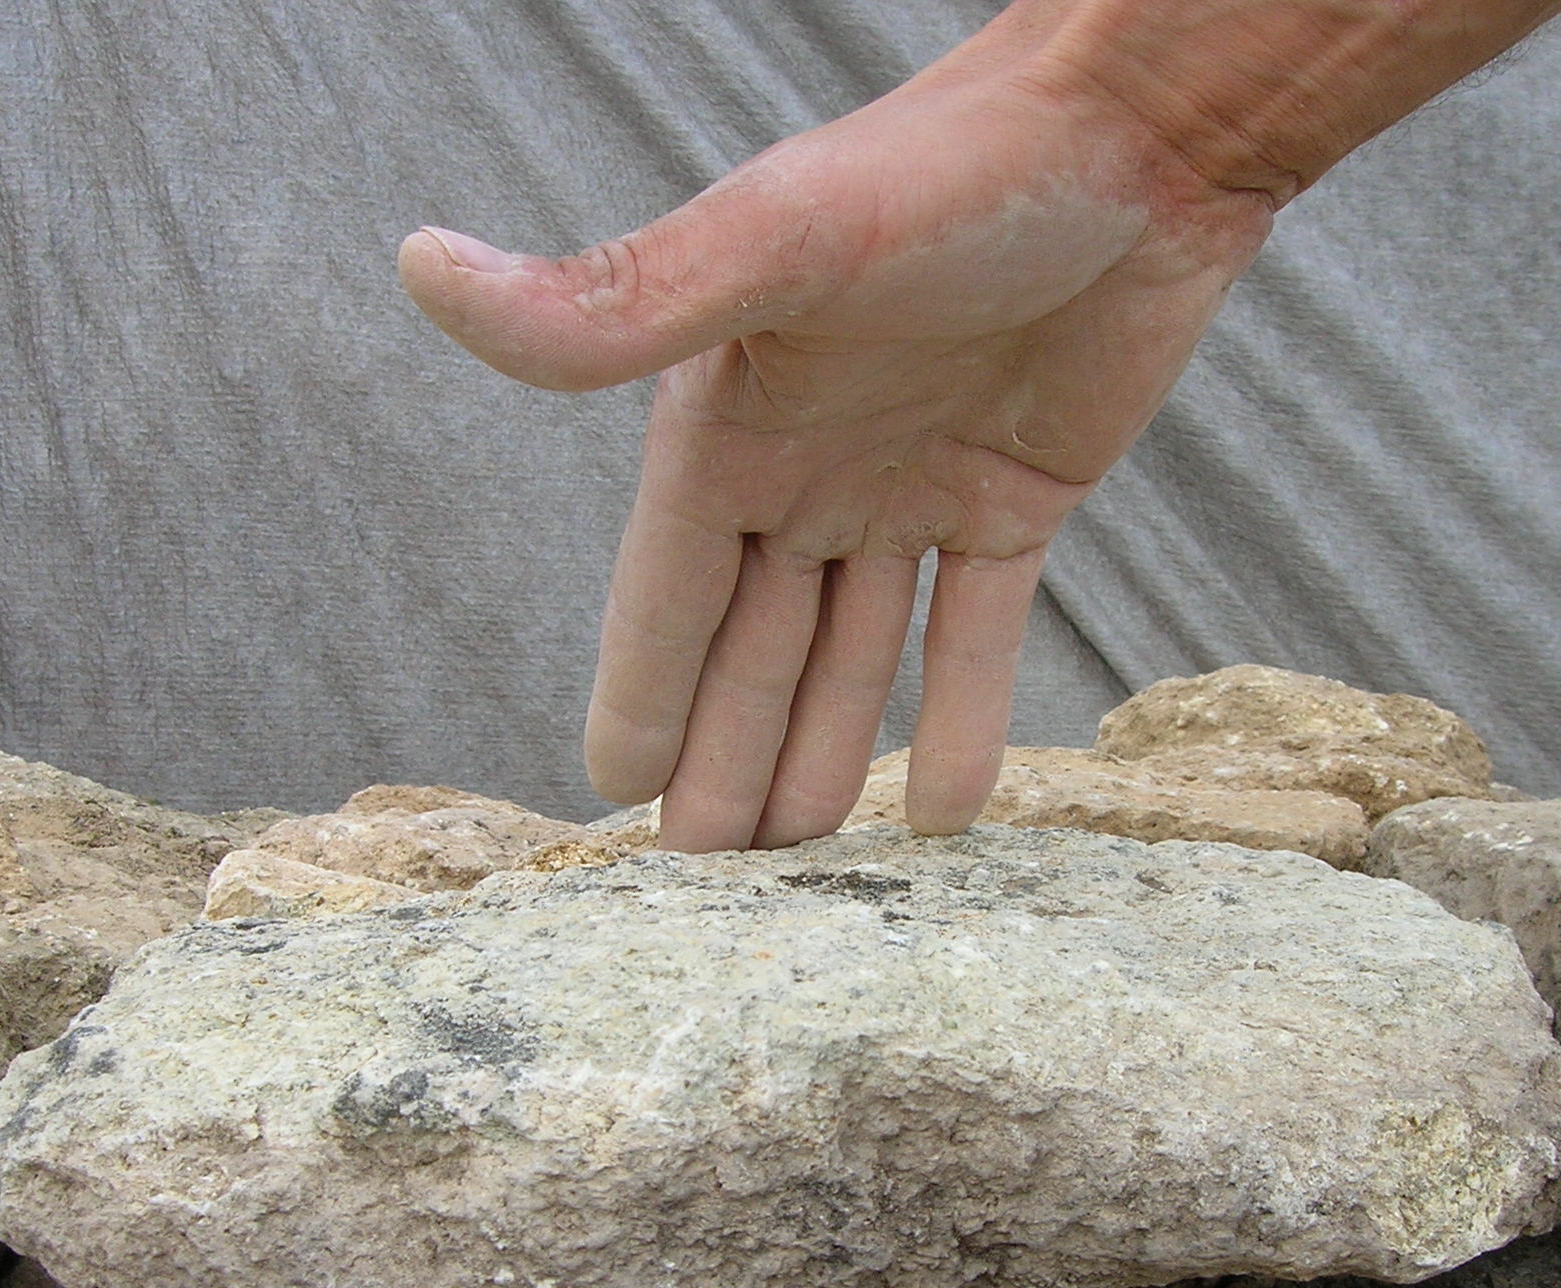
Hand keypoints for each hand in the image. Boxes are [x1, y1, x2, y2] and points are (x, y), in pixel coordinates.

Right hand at [400, 11, 1271, 848]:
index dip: (642, 694)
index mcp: (732, 420)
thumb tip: (422, 267)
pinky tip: (944, 814)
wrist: (1138, 130)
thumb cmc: (947, 169)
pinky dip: (961, 717)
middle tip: (708, 885)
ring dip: (825, 755)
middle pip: (756, 645)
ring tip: (803, 868)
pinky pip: (978, 631)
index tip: (611, 800)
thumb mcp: (775, 242)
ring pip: (854, 655)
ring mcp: (914, 485)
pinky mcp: (1018, 495)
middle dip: (727, 759)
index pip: (669, 592)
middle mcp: (811, 463)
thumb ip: (616, 298)